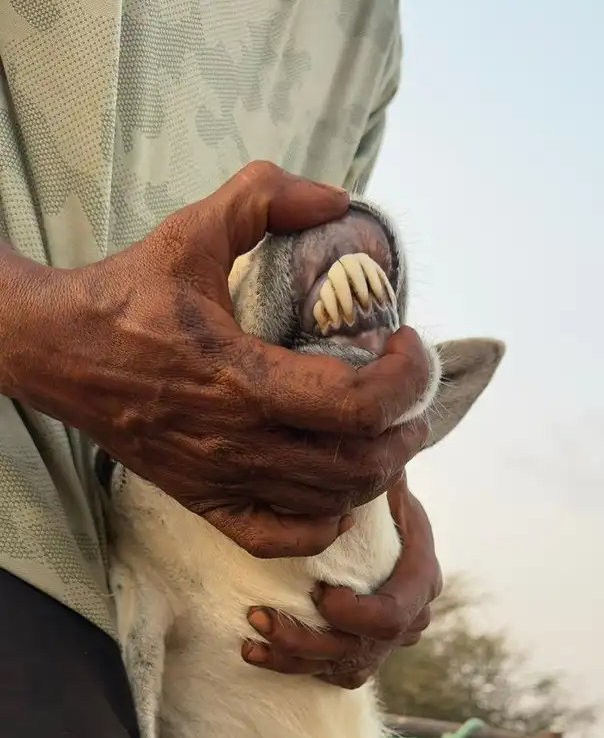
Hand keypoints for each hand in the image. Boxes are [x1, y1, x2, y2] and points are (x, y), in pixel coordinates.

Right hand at [2, 162, 429, 558]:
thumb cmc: (126, 296)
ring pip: (329, 501)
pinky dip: (320, 524)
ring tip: (389, 436)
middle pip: (358, 462)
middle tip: (412, 397)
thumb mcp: (193, 231)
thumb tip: (337, 200)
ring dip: (376, 472)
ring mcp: (221, 479)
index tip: (406, 342)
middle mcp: (237, 440)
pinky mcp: (204, 500)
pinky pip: (277, 537)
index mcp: (241, 377)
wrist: (57, 353)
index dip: (406, 378)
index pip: (359, 403)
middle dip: (404, 429)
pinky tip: (334, 494)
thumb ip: (264, 199)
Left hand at [242, 477, 441, 686]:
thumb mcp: (383, 479)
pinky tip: (254, 650)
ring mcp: (386, 641)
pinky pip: (330, 674)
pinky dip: (292, 668)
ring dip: (293, 659)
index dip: (355, 614)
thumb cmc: (379, 495)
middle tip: (259, 615)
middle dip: (306, 639)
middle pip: (362, 650)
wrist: (387, 521)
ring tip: (250, 638)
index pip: (393, 615)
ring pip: (343, 668)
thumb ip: (374, 473)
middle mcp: (410, 616)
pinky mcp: (361, 651)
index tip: (319, 592)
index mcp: (421, 577)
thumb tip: (359, 455)